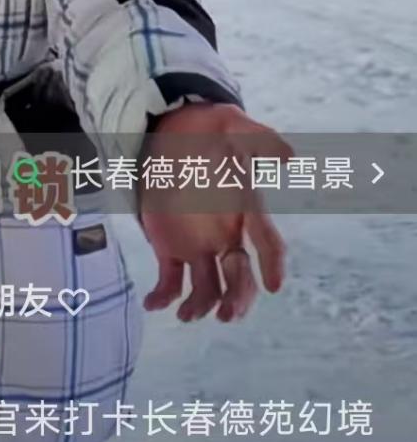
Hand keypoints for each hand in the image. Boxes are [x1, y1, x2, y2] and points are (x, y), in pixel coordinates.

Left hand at [139, 102, 291, 324]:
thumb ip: (259, 140)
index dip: (272, 263)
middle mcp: (225, 235)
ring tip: (187, 314)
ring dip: (201, 305)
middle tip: (228, 314)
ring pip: (207, 286)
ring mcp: (198, 244)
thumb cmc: (209, 129)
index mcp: (245, 210)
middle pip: (238, 276)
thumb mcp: (234, 127)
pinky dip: (163, 296)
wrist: (171, 130)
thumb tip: (289, 155)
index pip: (265, 240)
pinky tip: (153, 303)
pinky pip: (170, 279)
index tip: (274, 284)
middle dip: (238, 297)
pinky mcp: (169, 247)